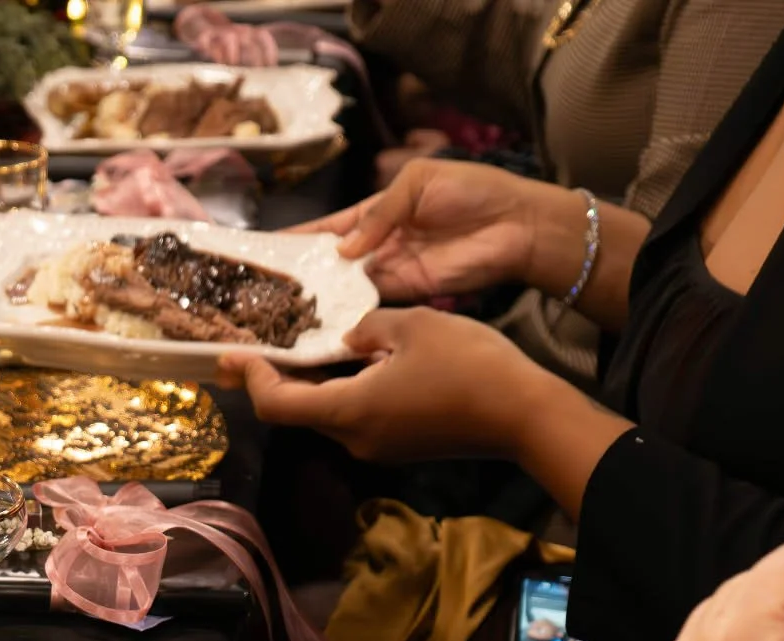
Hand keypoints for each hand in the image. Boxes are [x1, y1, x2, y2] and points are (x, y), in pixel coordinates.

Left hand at [216, 307, 553, 461]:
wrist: (525, 414)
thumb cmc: (468, 364)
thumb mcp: (411, 325)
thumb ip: (368, 327)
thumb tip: (351, 338)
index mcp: (348, 410)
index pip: (276, 404)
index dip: (250, 380)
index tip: (234, 355)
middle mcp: (354, 438)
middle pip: (297, 412)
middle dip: (272, 380)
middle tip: (248, 351)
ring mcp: (379, 446)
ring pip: (328, 413)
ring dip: (309, 384)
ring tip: (295, 348)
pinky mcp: (401, 444)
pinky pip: (356, 416)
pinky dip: (340, 390)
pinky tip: (346, 362)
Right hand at [288, 159, 576, 302]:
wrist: (517, 224)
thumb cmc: (472, 190)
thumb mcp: (418, 182)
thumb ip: (379, 213)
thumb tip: (343, 248)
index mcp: (379, 210)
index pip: (330, 226)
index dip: (300, 236)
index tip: (266, 248)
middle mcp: (380, 242)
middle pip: (332, 260)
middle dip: (303, 270)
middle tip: (265, 286)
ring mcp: (392, 269)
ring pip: (346, 284)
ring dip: (321, 292)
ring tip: (283, 305)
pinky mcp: (408, 291)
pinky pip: (371, 300)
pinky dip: (349, 307)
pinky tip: (323, 315)